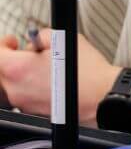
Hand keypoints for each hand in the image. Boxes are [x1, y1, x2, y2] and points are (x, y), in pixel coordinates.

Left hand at [0, 28, 117, 124]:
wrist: (103, 97)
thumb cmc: (87, 73)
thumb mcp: (63, 40)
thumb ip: (41, 36)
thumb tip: (35, 40)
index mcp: (18, 69)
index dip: (4, 44)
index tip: (12, 41)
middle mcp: (16, 89)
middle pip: (3, 72)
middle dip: (13, 59)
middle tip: (29, 52)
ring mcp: (24, 103)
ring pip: (14, 85)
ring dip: (24, 74)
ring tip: (45, 67)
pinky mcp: (35, 112)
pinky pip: (26, 96)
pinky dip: (34, 87)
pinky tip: (52, 81)